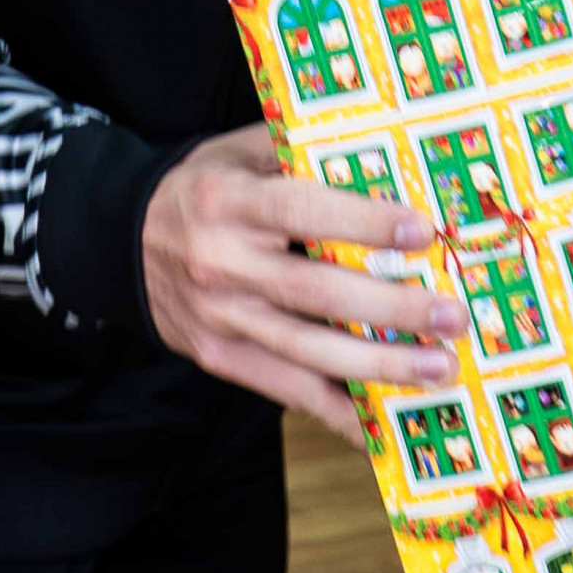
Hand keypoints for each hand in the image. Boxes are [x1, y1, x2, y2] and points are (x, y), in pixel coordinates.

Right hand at [141, 125, 465, 448]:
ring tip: (437, 368)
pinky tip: (383, 423)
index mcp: (227, 201)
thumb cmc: (201, 190)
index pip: (301, 210)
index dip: (362, 223)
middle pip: (314, 293)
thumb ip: (294, 150)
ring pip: (308, 351)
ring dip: (379, 365)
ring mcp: (221, 318)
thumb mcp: (235, 153)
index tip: (422, 233)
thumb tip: (378, 152)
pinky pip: (287, 390)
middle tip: (451, 315)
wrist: (121, 242)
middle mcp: (222, 262)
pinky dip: (338, 412)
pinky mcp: (221, 358)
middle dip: (390, 308)